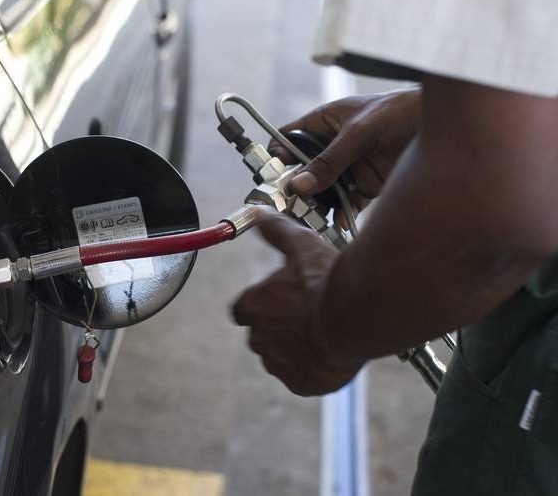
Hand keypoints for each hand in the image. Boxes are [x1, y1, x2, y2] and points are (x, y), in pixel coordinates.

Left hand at [232, 208, 361, 395]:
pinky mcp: (300, 384)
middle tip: (307, 315)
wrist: (355, 317)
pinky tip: (330, 352)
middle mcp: (259, 338)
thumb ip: (276, 230)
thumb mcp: (300, 245)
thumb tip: (259, 213)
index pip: (243, 310)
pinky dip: (311, 369)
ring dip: (295, 348)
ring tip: (322, 332)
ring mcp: (279, 364)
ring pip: (281, 357)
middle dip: (279, 327)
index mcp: (252, 307)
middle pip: (262, 335)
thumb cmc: (326, 281)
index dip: (260, 305)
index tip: (278, 301)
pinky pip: (300, 378)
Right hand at [269, 88, 419, 223]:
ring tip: (309, 218)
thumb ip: (329, 160)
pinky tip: (337, 223)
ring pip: (324, 189)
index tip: (272, 177)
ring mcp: (351, 166)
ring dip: (317, 204)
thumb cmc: (401, 111)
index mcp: (326, 122)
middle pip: (304, 170)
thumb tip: (298, 184)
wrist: (447, 124)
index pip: (291, 139)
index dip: (279, 157)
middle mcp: (335, 145)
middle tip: (289, 205)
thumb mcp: (359, 133)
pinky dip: (341, 214)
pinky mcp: (368, 185)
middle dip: (296, 187)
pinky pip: (348, 203)